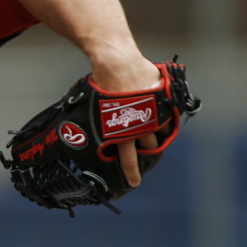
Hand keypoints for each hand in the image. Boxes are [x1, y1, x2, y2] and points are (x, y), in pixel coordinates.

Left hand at [90, 56, 161, 187]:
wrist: (118, 64)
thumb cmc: (102, 84)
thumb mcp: (94, 108)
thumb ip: (97, 122)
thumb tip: (79, 129)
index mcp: (120, 133)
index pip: (127, 159)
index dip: (131, 173)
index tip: (134, 182)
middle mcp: (139, 127)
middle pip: (147, 148)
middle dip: (147, 154)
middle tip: (146, 156)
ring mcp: (153, 115)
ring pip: (159, 133)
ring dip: (157, 136)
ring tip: (156, 137)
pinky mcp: (162, 102)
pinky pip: (167, 116)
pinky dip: (164, 118)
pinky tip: (162, 117)